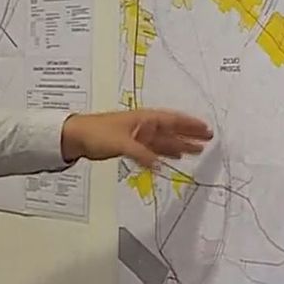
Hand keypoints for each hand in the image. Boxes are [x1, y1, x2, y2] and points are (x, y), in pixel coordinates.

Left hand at [60, 108, 212, 169]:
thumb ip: (142, 154)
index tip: (206, 129)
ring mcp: (138, 136)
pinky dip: (164, 154)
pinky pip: (153, 150)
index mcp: (144, 119)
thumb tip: (159, 165)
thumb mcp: (122, 143)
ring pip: (165, 141)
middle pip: (172, 130)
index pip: (173, 120)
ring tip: (197, 151)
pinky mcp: (131, 146)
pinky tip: (173, 159)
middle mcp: (144, 126)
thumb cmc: (96, 133)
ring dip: (180, 145)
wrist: (75, 137)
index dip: (190, 125)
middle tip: (208, 140)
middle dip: (190, 135)